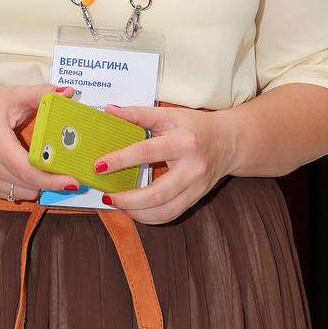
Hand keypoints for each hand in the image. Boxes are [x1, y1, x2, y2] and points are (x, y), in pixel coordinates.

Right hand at [0, 84, 78, 200]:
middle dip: (53, 181)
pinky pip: (15, 194)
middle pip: (29, 184)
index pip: (27, 170)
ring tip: (49, 167)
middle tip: (71, 172)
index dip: (52, 179)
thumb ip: (41, 93)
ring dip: (40, 183)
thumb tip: (68, 93)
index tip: (72, 182)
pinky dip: (28, 186)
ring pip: (25, 192)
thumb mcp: (14, 95)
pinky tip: (31, 170)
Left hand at [94, 104, 235, 223]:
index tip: (99, 165)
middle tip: (106, 196)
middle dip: (128, 199)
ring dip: (136, 213)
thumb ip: (138, 113)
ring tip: (117, 204)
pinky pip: (171, 215)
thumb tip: (109, 111)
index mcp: (183, 142)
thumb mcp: (168, 114)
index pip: (147, 152)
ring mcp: (196, 187)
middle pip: (157, 193)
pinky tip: (135, 210)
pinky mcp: (196, 199)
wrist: (228, 141)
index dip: (121, 160)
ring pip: (164, 211)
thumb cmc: (195, 126)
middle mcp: (192, 168)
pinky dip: (150, 217)